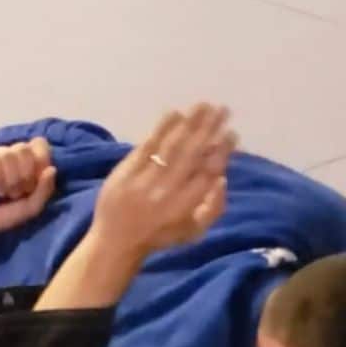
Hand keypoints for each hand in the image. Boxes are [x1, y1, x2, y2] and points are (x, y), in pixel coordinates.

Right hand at [0, 138, 56, 248]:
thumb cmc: (4, 216)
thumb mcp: (31, 208)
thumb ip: (45, 190)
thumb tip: (52, 169)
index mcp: (28, 161)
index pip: (39, 144)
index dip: (39, 161)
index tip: (34, 183)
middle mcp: (11, 153)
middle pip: (24, 149)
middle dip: (24, 175)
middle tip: (17, 193)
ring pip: (9, 153)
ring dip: (10, 179)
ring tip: (4, 194)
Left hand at [90, 103, 236, 259]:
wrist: (115, 241)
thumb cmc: (159, 235)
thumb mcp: (193, 232)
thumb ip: (213, 209)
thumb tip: (223, 179)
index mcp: (184, 206)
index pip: (208, 173)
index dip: (222, 151)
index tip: (232, 133)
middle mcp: (166, 192)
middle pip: (192, 155)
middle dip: (209, 129)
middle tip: (223, 110)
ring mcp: (144, 181)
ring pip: (172, 146)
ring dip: (190, 123)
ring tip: (204, 106)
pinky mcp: (126, 172)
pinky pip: (147, 146)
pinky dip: (162, 128)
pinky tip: (176, 113)